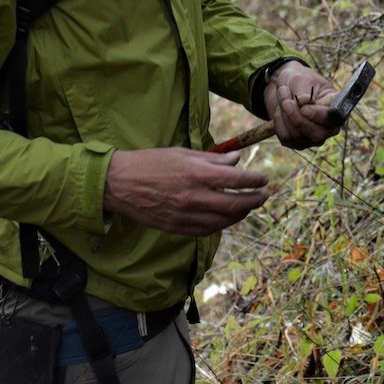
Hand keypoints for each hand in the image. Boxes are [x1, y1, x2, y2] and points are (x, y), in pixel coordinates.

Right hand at [103, 147, 269, 236]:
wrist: (120, 183)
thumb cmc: (150, 162)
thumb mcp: (182, 153)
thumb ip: (211, 159)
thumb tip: (236, 160)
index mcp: (196, 174)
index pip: (236, 179)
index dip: (254, 180)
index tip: (263, 179)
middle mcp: (193, 197)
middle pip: (235, 203)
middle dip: (254, 200)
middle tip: (263, 195)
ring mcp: (185, 215)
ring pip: (223, 220)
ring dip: (240, 214)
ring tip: (248, 206)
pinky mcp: (177, 228)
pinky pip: (207, 230)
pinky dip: (221, 224)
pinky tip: (227, 217)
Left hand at [264, 61, 340, 149]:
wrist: (283, 86)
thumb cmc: (298, 81)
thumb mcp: (302, 79)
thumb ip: (304, 91)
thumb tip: (303, 102)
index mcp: (334, 108)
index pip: (334, 119)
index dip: (318, 116)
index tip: (304, 108)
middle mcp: (328, 127)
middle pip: (317, 135)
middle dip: (297, 118)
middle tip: (286, 101)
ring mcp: (313, 137)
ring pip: (298, 136)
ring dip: (285, 116)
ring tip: (283, 97)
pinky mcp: (297, 142)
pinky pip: (286, 138)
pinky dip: (279, 123)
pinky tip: (280, 110)